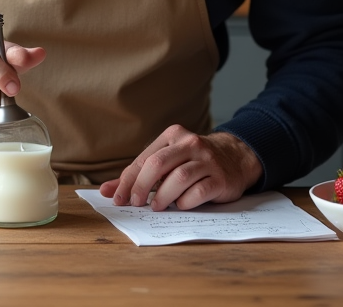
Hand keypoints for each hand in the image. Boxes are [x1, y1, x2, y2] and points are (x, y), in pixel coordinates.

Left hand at [99, 126, 262, 210]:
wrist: (236, 158)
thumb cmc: (193, 161)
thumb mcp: (167, 160)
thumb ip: (138, 174)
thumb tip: (107, 191)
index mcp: (173, 135)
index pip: (144, 159)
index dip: (128, 180)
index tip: (119, 199)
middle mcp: (191, 143)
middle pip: (158, 164)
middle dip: (142, 186)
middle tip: (137, 203)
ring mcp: (207, 160)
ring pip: (179, 177)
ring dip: (163, 196)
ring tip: (158, 206)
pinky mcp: (220, 178)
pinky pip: (199, 191)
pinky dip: (185, 202)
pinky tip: (181, 205)